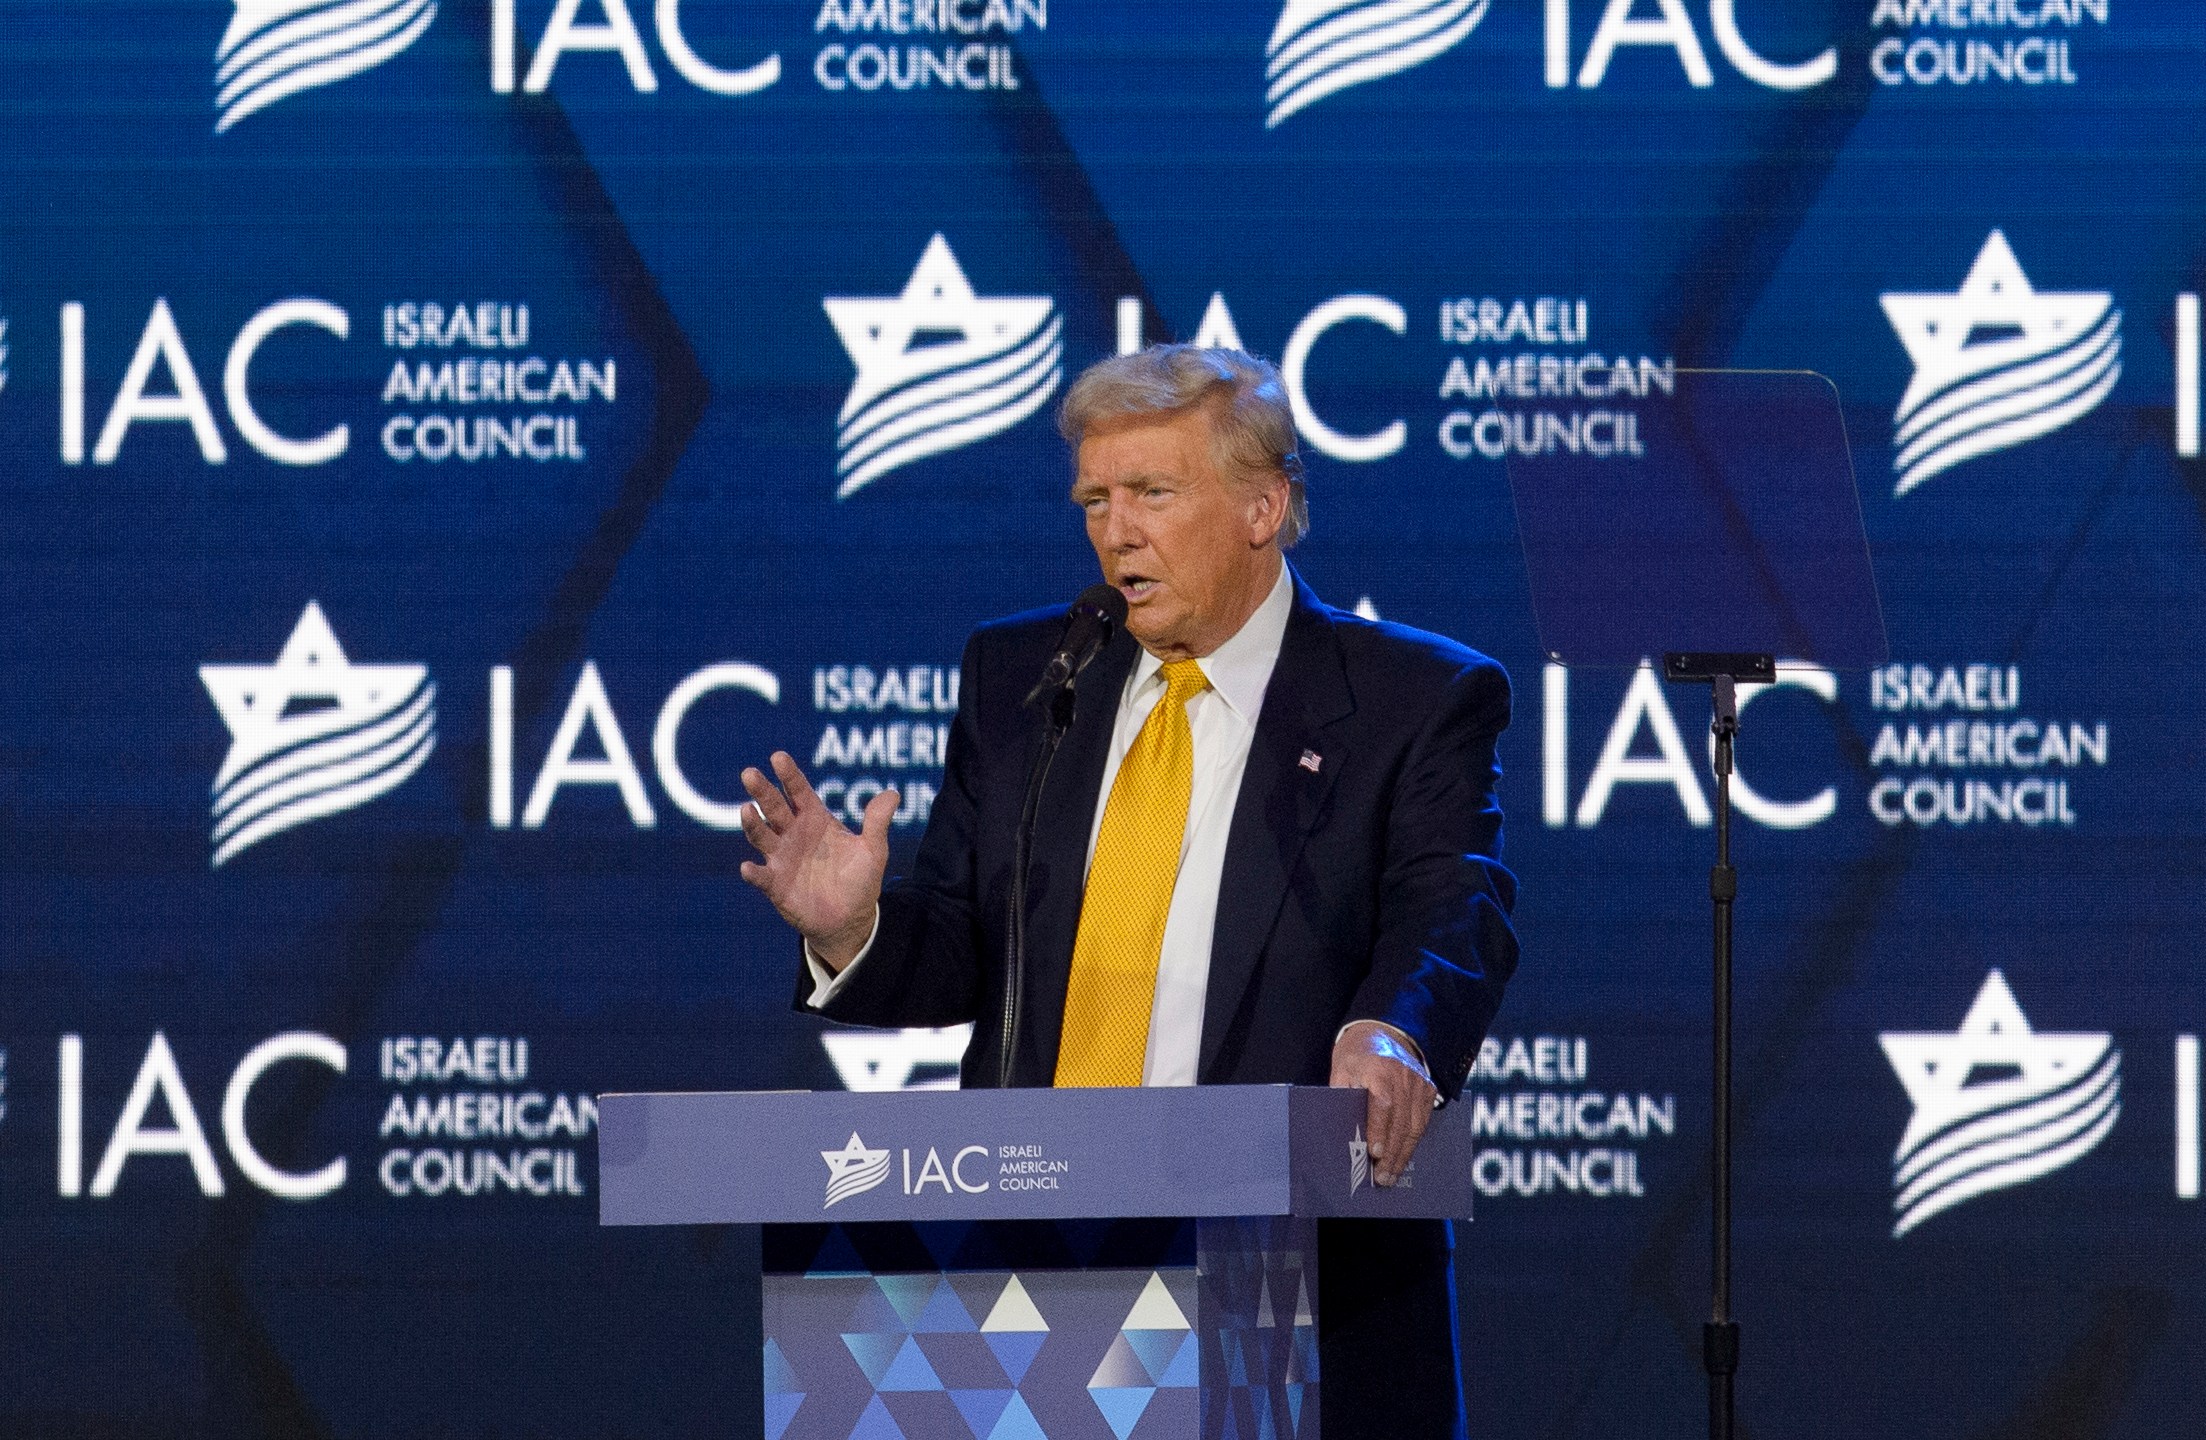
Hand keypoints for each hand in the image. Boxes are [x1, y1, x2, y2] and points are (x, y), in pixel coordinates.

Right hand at [737, 751, 896, 968]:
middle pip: (774, 808)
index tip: (778, 757)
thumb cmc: (859, 880)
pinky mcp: (776, 885)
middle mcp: (793, 834)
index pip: (798, 791)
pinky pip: (762, 877)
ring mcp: (782, 858)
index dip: (789, 775)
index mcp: (815, 820)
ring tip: (746, 809)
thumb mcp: (873, 850)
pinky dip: (754, 873)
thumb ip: (877, 822)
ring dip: (753, 824)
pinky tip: (748, 868)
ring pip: (762, 836)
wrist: (851, 919)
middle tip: (750, 773)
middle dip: (762, 791)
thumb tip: (893, 794)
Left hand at [1329, 1021, 1438, 1186]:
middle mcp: (1404, 1077)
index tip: (1374, 1153)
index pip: (1382, 1104)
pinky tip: (1404, 1156)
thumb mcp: (1341, 1068)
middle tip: (1382, 1178)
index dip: (1379, 1130)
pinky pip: (1424, 1120)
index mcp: (1379, 1069)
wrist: (1385, 1030)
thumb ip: (1342, 1095)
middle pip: (1401, 1121)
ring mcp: (1419, 1083)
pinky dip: (1414, 1141)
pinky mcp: (1428, 1088)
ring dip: (1404, 1153)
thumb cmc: (1357, 1053)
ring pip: (1416, 1125)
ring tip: (1392, 1174)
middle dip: (1392, 1153)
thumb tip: (1341, 1130)